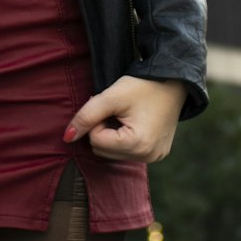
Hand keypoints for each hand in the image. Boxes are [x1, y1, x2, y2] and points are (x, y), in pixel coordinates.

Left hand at [63, 76, 187, 162]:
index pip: (96, 141)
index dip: (96, 120)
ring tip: (124, 115)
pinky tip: (134, 122)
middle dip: (103, 129)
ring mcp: (154, 158)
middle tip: (115, 109)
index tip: (109, 104)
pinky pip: (128, 152)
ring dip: (112, 135)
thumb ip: (86, 115)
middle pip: (103, 151)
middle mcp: (147, 157)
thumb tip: (67, 137)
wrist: (173, 82)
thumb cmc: (142, 86)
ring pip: (113, 153)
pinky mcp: (157, 155)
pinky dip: (124, 139)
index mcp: (137, 145)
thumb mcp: (111, 96)